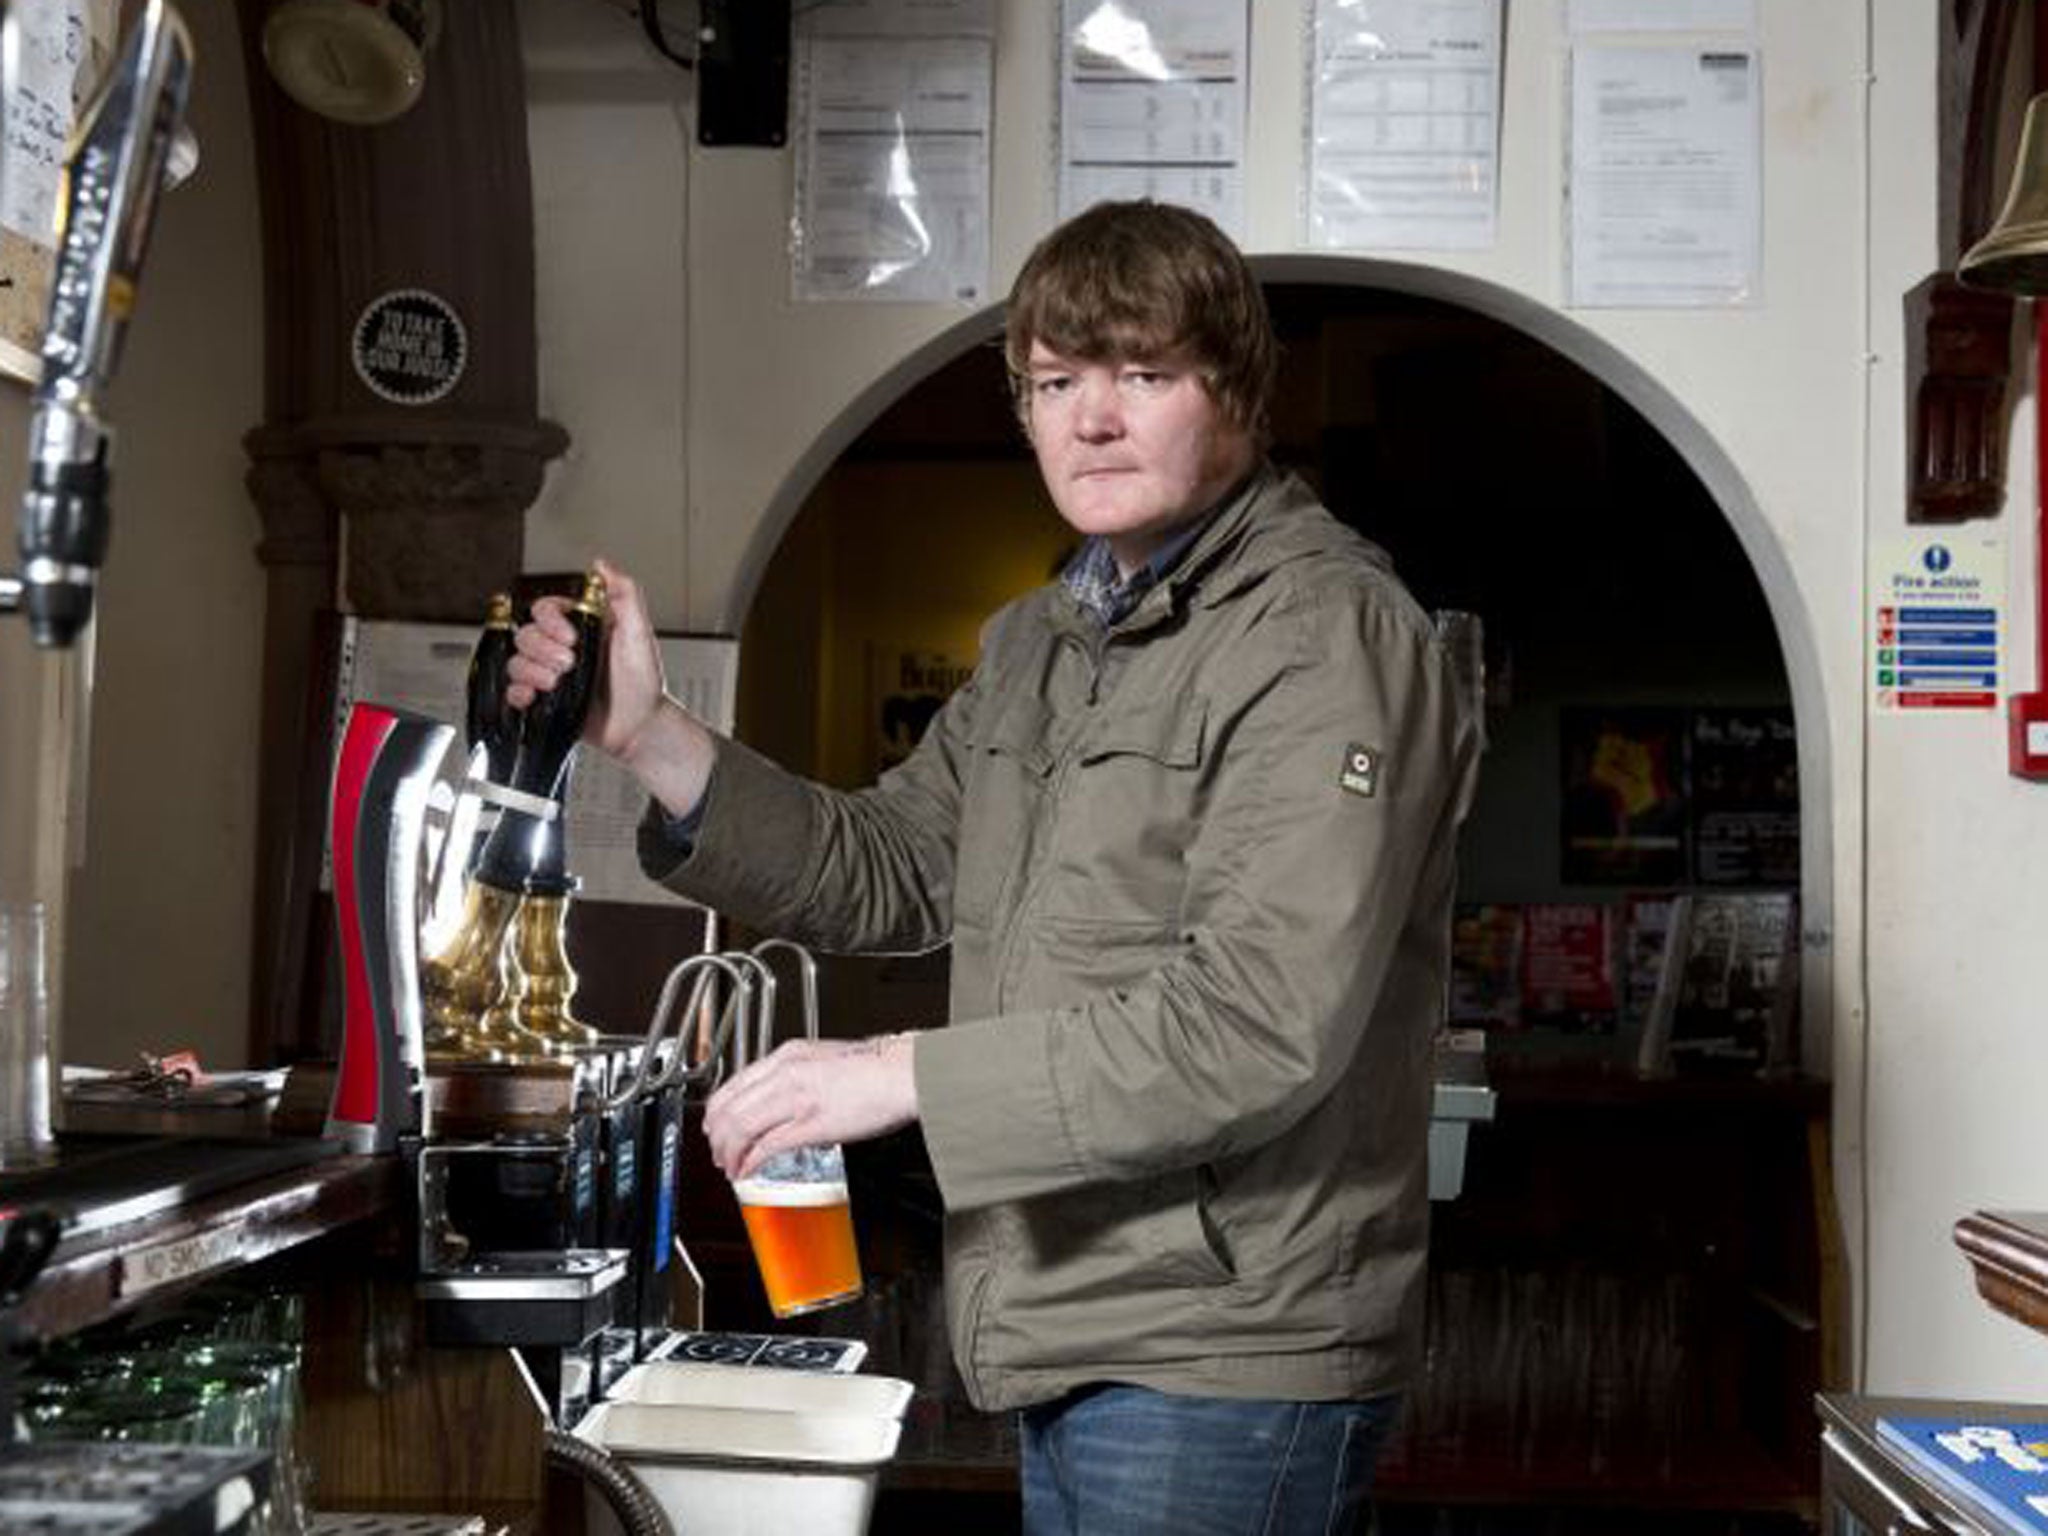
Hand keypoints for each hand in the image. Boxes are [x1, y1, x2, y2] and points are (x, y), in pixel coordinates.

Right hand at [505, 557, 664, 760]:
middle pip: (526, 634)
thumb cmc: (643, 682)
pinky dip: (518, 692)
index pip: (545, 609)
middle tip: (570, 664)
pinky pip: (513, 691)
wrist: (639, 726)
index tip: (571, 637)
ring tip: (558, 683)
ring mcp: (550, 674)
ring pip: (516, 661)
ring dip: (533, 671)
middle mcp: (562, 649)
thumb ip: (625, 594)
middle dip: (543, 649)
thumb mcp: (639, 632)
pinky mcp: (543, 700)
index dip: (551, 620)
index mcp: (580, 628)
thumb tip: (601, 564)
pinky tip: (535, 696)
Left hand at [704, 1034, 920, 1180]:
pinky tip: (748, 1171)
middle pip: (729, 1108)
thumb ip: (796, 1075)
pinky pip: (766, 1146)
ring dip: (729, 1152)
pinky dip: (749, 1162)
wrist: (902, 1073)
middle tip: (719, 1152)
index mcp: (787, 1056)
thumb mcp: (823, 1060)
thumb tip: (780, 1098)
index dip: (717, 1113)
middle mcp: (785, 1073)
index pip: (733, 1085)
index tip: (716, 1127)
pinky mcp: (810, 1124)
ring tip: (731, 1166)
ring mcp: (796, 1098)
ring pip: (740, 1127)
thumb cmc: (874, 1069)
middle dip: (717, 1137)